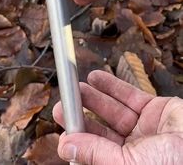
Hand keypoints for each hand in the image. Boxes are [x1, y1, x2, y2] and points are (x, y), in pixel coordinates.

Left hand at [53, 71, 182, 163]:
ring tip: (76, 87)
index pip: (95, 152)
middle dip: (81, 116)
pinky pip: (129, 96)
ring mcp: (144, 129)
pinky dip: (112, 86)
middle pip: (101, 130)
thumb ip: (96, 153)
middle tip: (63, 104)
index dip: (78, 140)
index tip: (62, 127)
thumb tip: (66, 147)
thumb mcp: (128, 163)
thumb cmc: (174, 164)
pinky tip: (95, 78)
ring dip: (93, 97)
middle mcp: (134, 150)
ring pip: (113, 110)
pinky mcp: (154, 110)